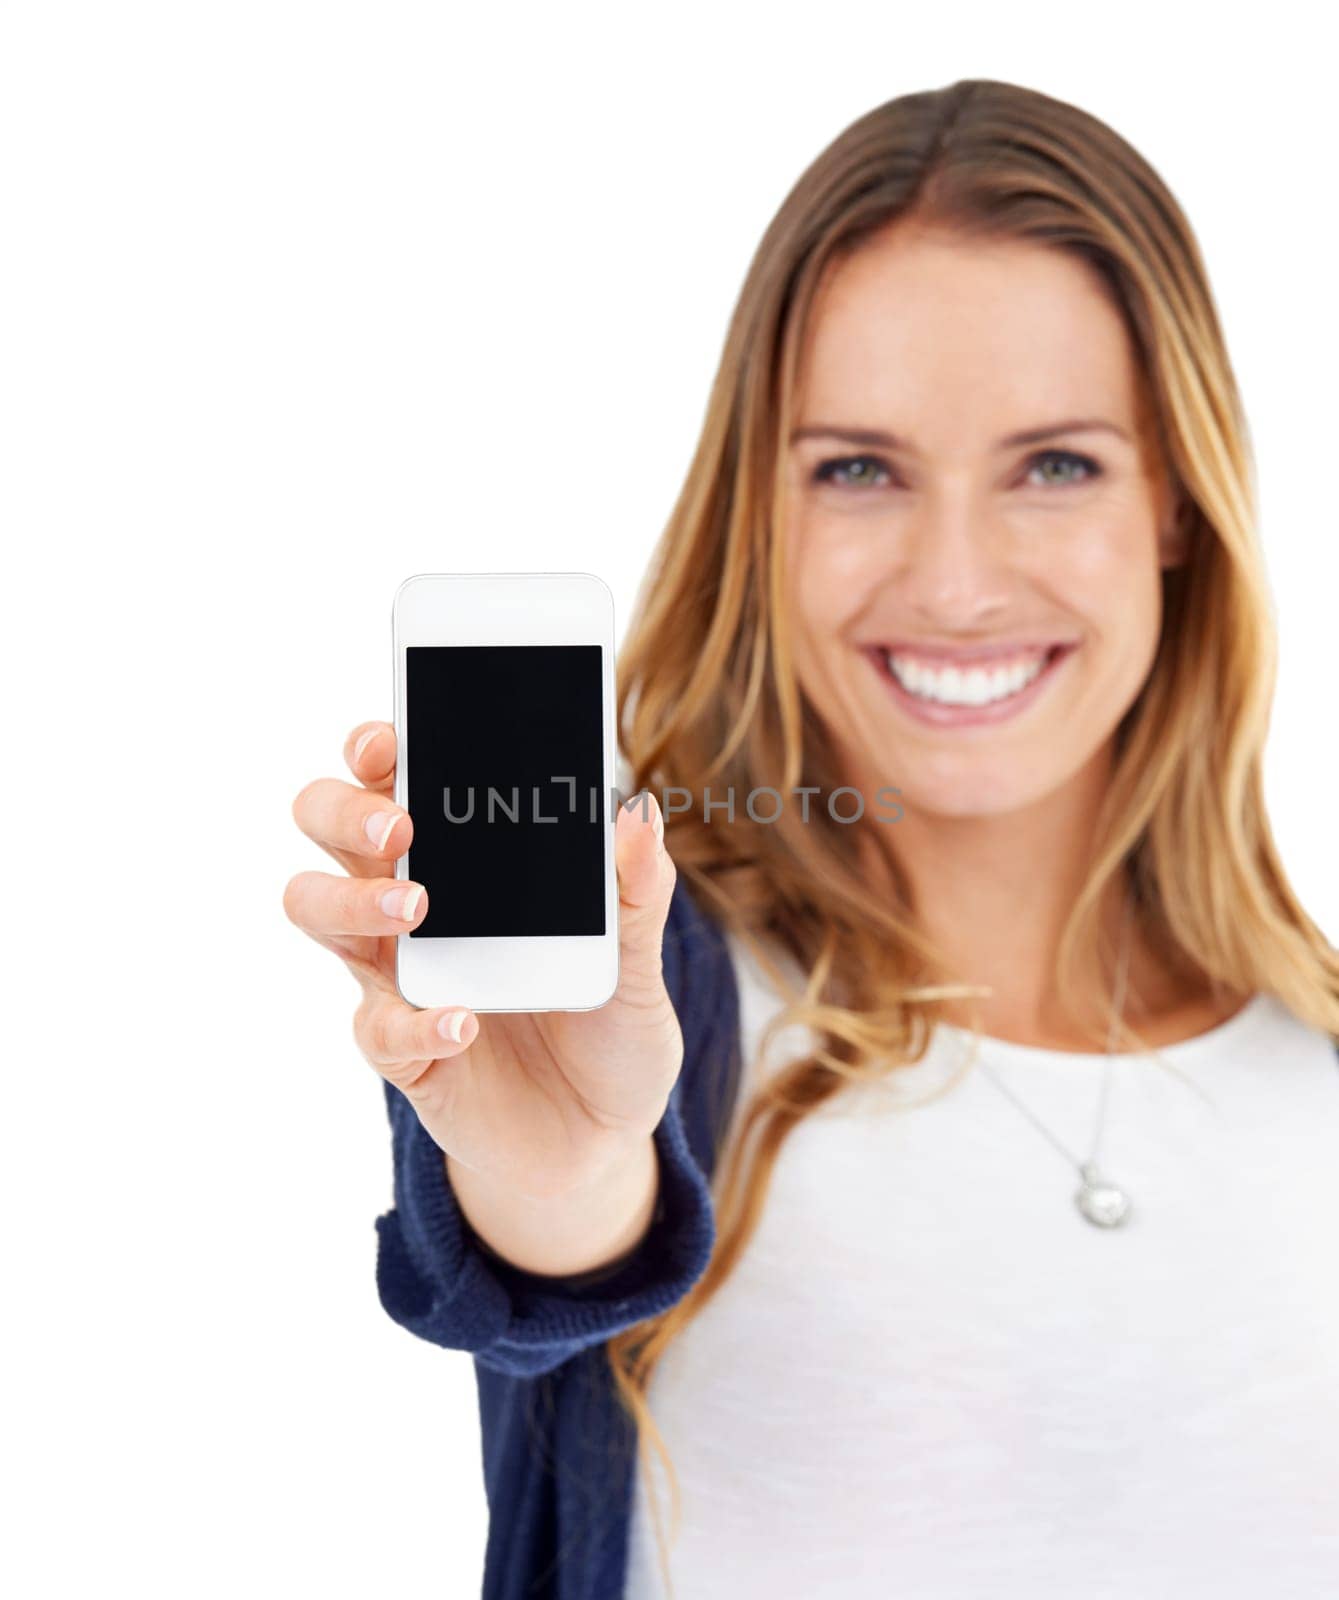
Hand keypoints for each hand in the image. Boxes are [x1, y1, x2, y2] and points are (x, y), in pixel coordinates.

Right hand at [284, 723, 683, 1198]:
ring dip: (354, 899)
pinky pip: (379, 1027)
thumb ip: (639, 891)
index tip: (392, 739)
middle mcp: (413, 905)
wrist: (600, 1136)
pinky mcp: (404, 1051)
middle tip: (402, 827)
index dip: (377, 747)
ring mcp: (398, 976)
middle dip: (346, 811)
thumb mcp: (640, 959)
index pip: (396, 781)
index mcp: (464, 860)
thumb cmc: (607, 1024)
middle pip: (329, 828)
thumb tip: (639, 813)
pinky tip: (464, 1022)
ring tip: (419, 909)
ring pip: (317, 909)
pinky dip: (418, 1022)